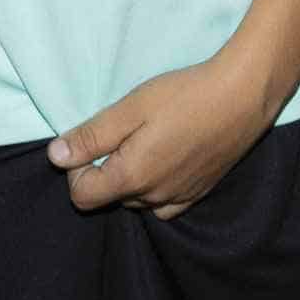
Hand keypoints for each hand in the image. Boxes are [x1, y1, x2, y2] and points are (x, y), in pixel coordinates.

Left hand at [46, 53, 275, 217]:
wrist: (243, 97)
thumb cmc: (184, 95)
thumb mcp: (131, 108)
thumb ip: (92, 136)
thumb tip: (55, 157)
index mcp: (132, 177)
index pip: (81, 196)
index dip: (75, 169)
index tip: (90, 142)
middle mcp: (154, 197)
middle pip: (109, 198)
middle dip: (104, 170)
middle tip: (121, 132)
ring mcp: (179, 198)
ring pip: (136, 200)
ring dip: (130, 179)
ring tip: (145, 140)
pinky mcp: (199, 193)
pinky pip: (163, 204)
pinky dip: (154, 187)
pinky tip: (165, 157)